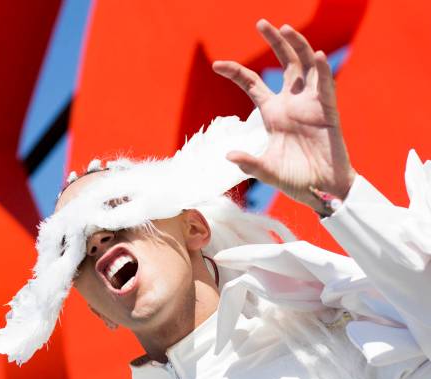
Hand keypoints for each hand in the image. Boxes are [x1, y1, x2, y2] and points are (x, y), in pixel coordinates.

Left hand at [212, 19, 355, 211]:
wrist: (322, 190)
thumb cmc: (296, 179)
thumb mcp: (266, 170)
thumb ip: (249, 163)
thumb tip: (228, 156)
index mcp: (273, 114)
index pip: (253, 84)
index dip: (236, 72)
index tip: (217, 64)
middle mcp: (291, 103)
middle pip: (284, 64)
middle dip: (274, 42)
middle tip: (261, 23)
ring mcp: (310, 104)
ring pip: (305, 67)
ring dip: (297, 47)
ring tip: (285, 29)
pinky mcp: (328, 111)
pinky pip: (326, 86)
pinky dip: (322, 70)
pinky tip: (317, 55)